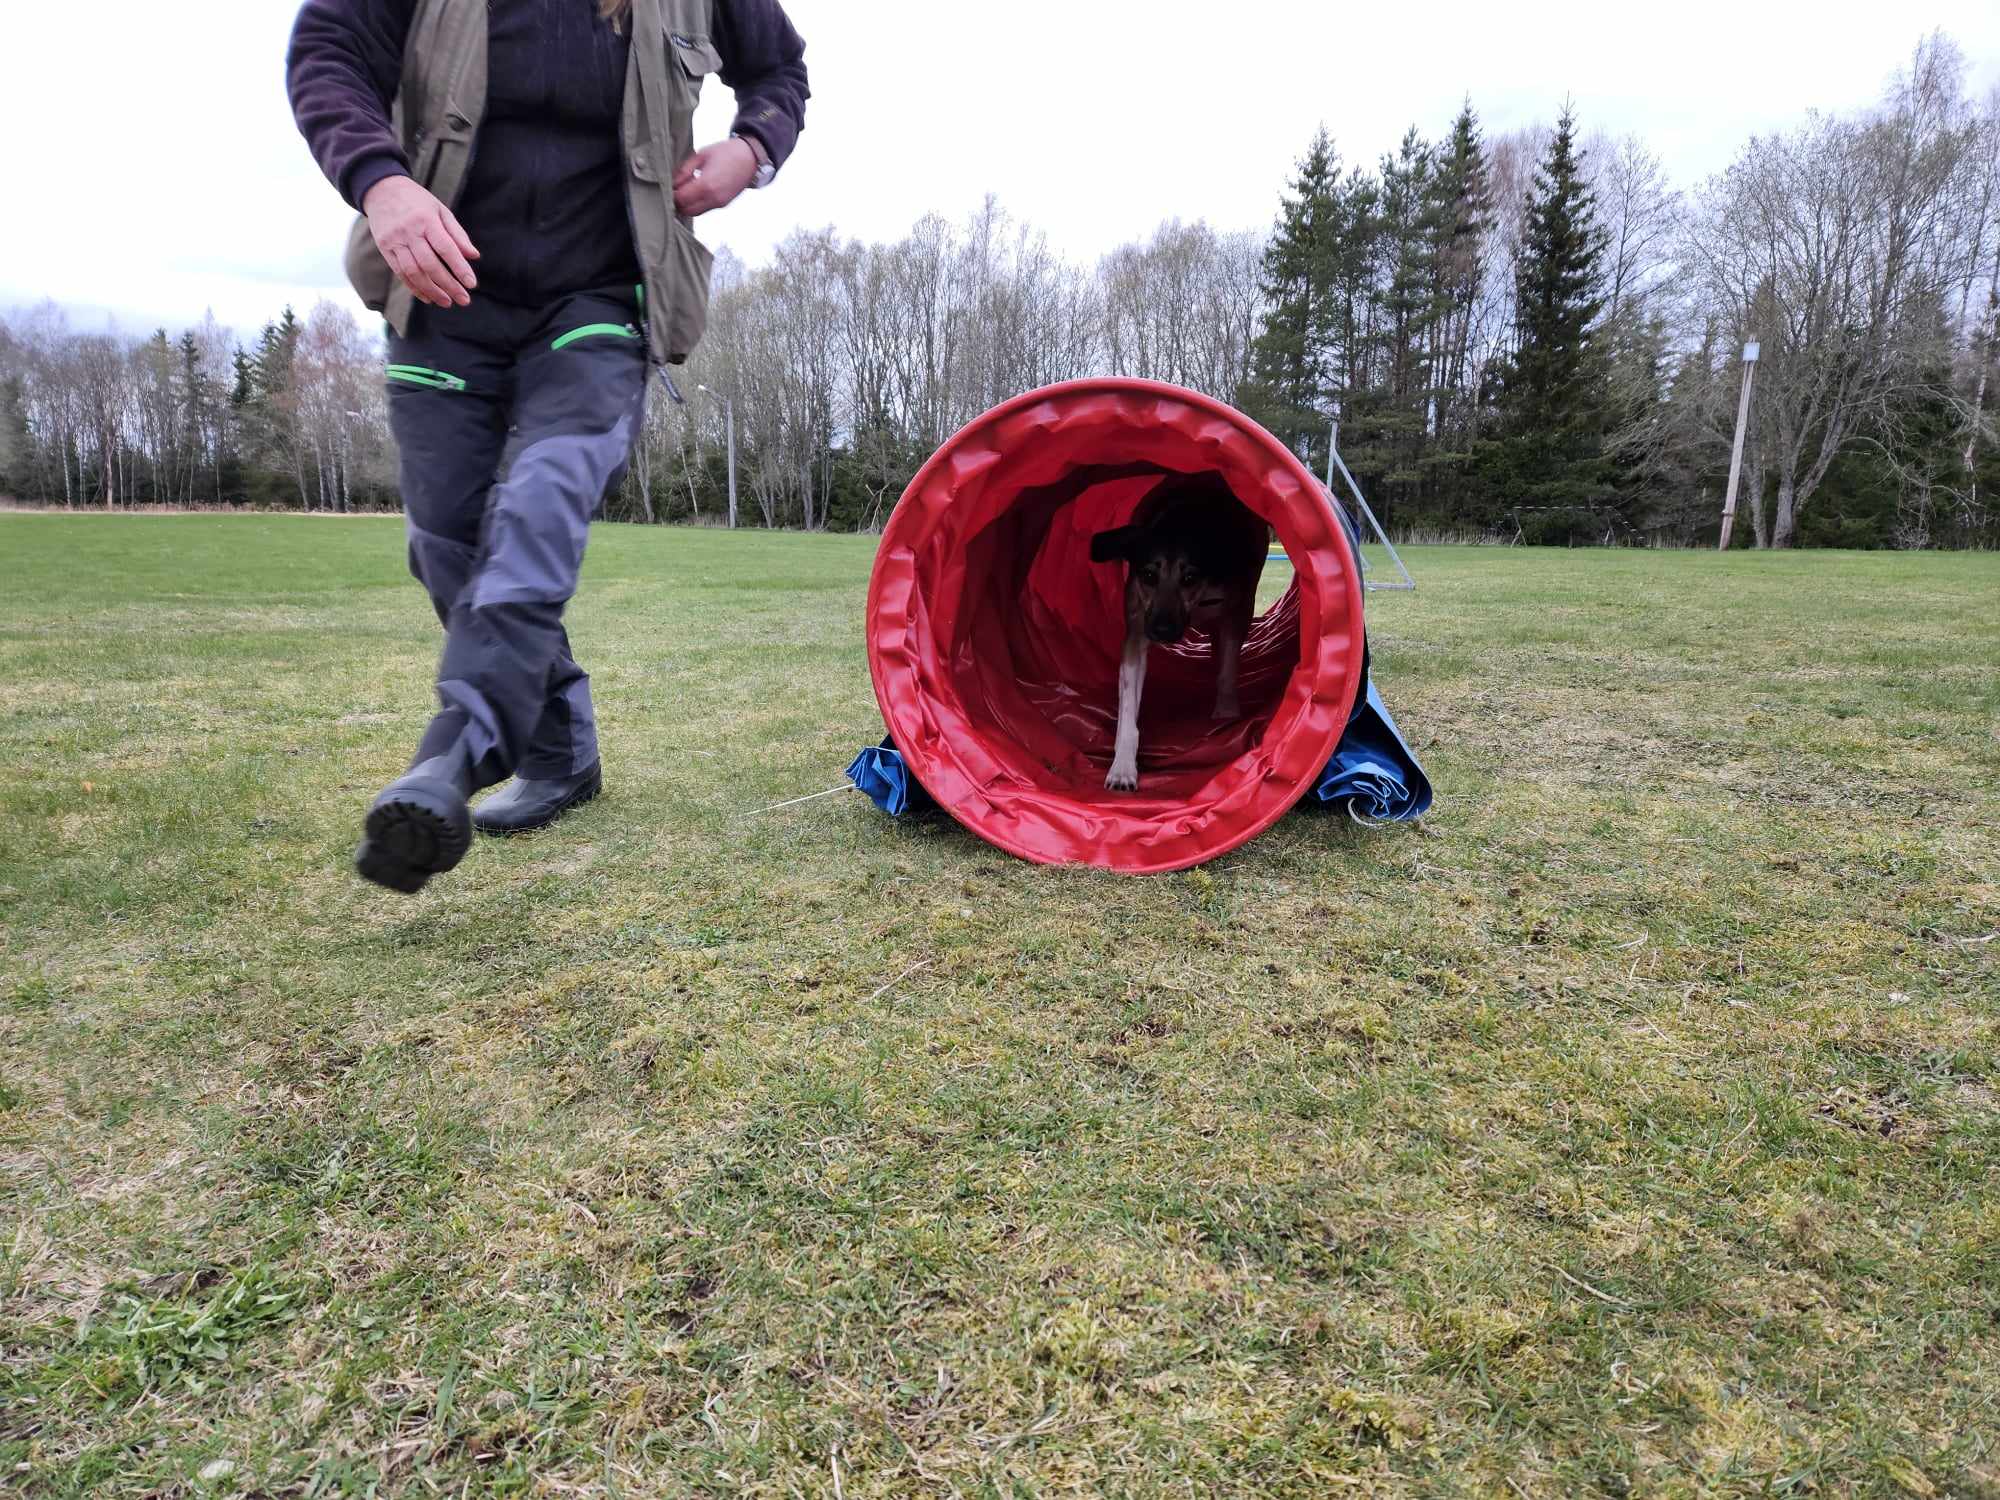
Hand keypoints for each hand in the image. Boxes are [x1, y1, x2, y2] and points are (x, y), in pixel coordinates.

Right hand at [363, 175, 479, 307]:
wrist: (381, 189)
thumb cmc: (417, 201)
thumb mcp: (440, 210)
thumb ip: (457, 234)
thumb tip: (474, 256)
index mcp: (426, 220)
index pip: (445, 248)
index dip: (459, 268)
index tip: (471, 284)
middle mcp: (409, 231)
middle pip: (429, 264)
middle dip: (448, 285)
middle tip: (464, 300)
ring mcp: (394, 241)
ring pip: (413, 272)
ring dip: (432, 291)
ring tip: (447, 302)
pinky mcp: (385, 248)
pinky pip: (400, 273)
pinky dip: (415, 288)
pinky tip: (428, 297)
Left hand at [673, 138, 758, 216]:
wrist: (750, 157)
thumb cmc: (726, 152)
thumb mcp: (701, 155)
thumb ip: (684, 170)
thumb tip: (673, 183)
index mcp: (706, 184)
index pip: (680, 199)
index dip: (670, 194)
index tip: (667, 186)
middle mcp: (713, 198)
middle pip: (686, 210)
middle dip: (677, 202)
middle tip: (673, 189)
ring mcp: (719, 203)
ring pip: (694, 212)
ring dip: (686, 204)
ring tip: (685, 189)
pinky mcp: (723, 204)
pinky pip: (704, 209)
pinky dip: (696, 204)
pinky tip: (695, 190)